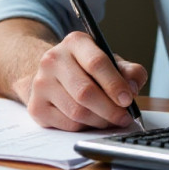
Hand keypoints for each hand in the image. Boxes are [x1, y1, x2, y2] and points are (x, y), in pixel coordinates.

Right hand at [25, 31, 147, 130]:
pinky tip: (94, 122)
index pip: (96, 63)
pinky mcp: (36, 106)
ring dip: (100, 121)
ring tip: (112, 120)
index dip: (115, 84)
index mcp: (75, 42)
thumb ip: (129, 71)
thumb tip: (133, 87)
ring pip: (76, 111)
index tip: (128, 99)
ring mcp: (41, 83)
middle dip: (109, 108)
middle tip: (124, 117)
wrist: (54, 74)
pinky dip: (85, 127)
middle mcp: (53, 59)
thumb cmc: (87, 68)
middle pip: (85, 91)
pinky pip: (66, 124)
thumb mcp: (111, 61)